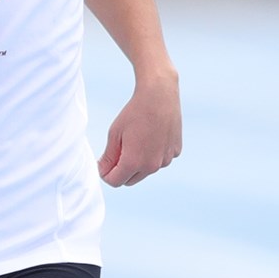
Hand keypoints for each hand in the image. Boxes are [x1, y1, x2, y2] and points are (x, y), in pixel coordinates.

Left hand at [98, 70, 181, 186]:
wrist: (159, 95)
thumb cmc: (134, 113)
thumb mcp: (115, 134)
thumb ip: (108, 157)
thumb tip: (103, 172)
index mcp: (133, 163)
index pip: (115, 182)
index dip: (106, 174)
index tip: (103, 163)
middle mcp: (151, 166)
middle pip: (130, 180)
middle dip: (122, 170)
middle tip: (118, 151)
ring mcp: (165, 160)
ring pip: (146, 170)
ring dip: (139, 163)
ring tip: (137, 139)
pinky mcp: (175, 152)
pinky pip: (160, 159)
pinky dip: (154, 153)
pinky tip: (152, 136)